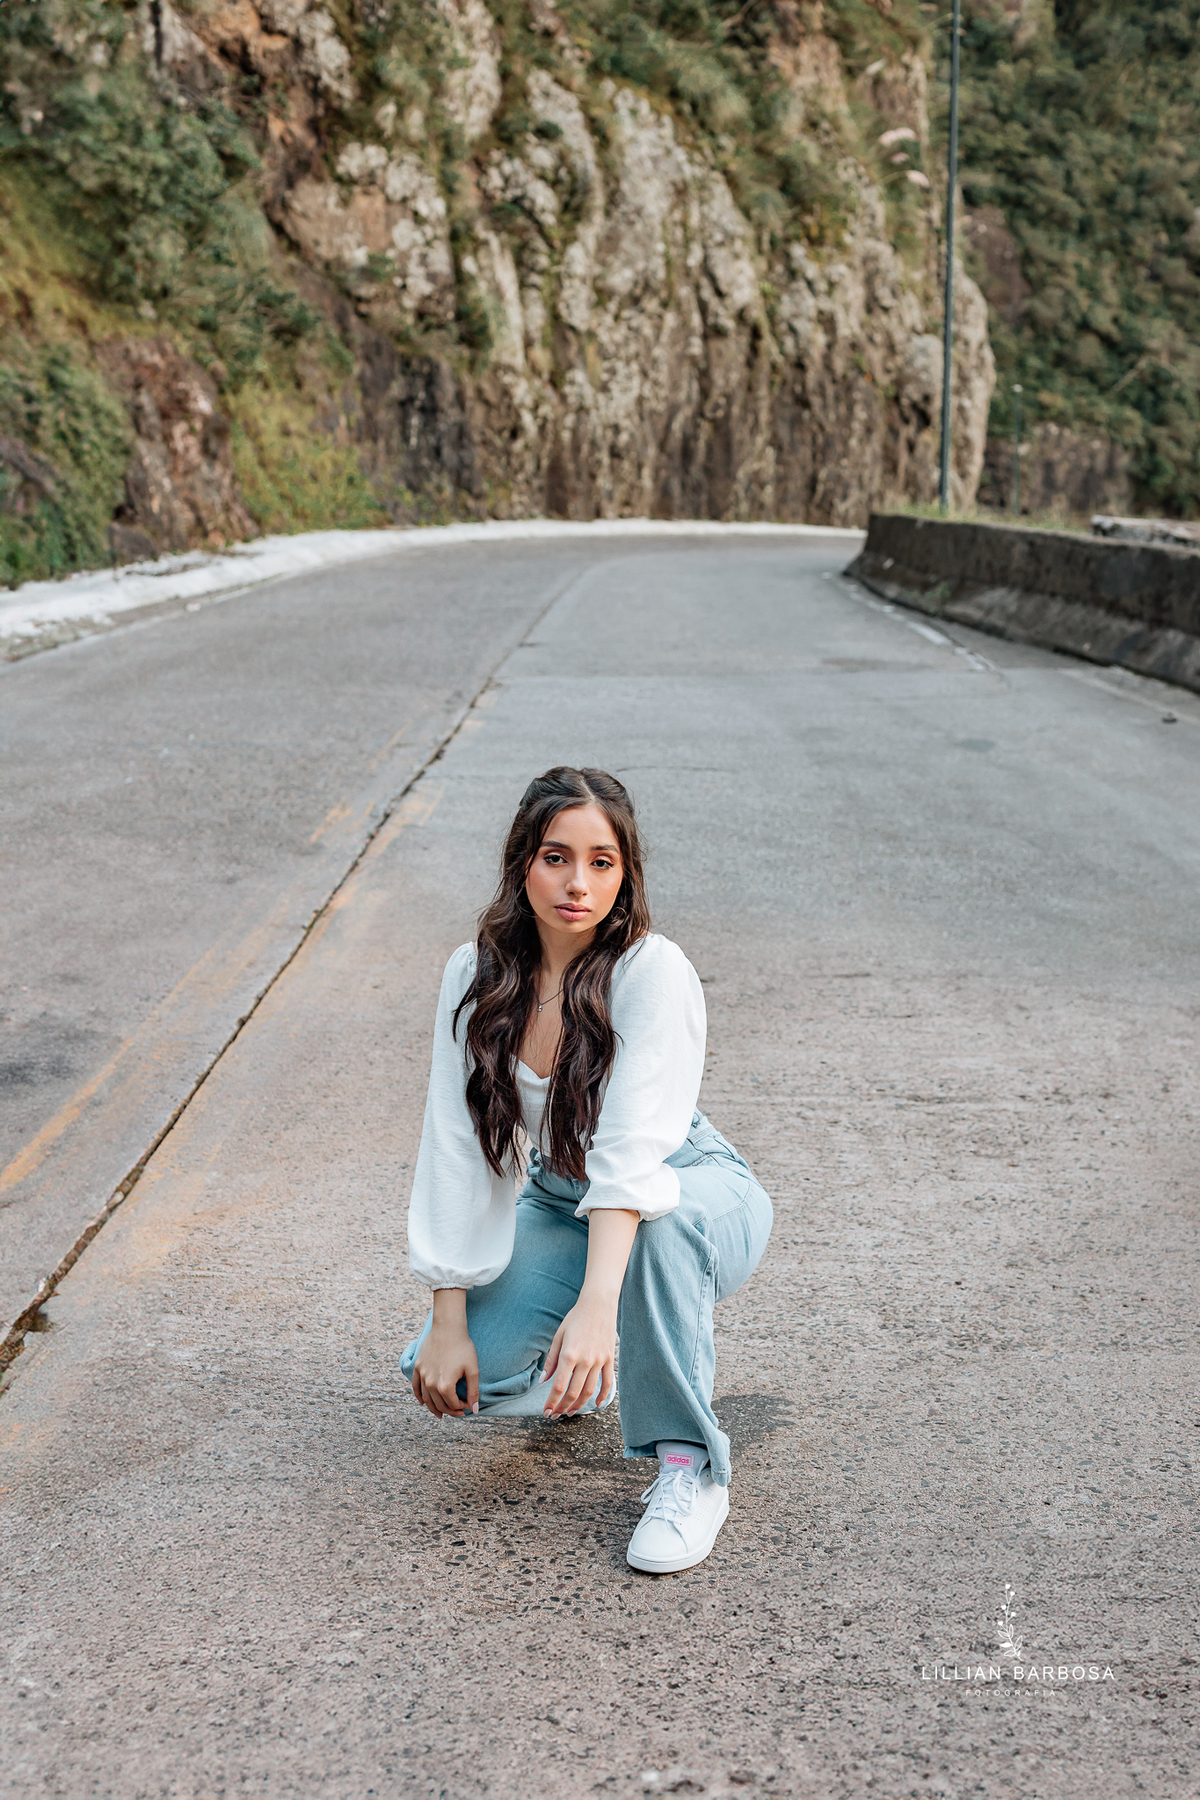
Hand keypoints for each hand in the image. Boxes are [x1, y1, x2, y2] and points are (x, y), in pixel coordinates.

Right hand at [411, 1293, 477, 1418]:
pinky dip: (419, 1397)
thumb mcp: (473, 1369)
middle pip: (439, 1404)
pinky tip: (423, 1402)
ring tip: (441, 1414)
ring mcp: (422, 1375)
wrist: (448, 1327)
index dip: (462, 1407)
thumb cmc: (463, 1347)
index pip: (453, 1404)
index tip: (469, 1406)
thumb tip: (474, 1409)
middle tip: (459, 1411)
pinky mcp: (418, 1367)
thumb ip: (473, 1391)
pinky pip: (416, 1387)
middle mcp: (430, 1383)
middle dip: (450, 1410)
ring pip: (426, 1399)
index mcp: (445, 1385)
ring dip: (434, 1408)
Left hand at [542, 1291, 616, 1416]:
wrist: (599, 1304)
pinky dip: (604, 1396)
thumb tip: (543, 1381)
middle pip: (573, 1392)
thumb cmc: (575, 1318)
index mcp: (569, 1354)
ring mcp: (599, 1361)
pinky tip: (597, 1405)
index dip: (551, 1402)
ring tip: (570, 1412)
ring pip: (589, 1391)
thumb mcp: (559, 1336)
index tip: (546, 1411)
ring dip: (579, 1405)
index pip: (559, 1386)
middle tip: (555, 1415)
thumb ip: (551, 1360)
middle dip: (563, 1407)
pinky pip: (608, 1382)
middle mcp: (585, 1360)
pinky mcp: (610, 1359)